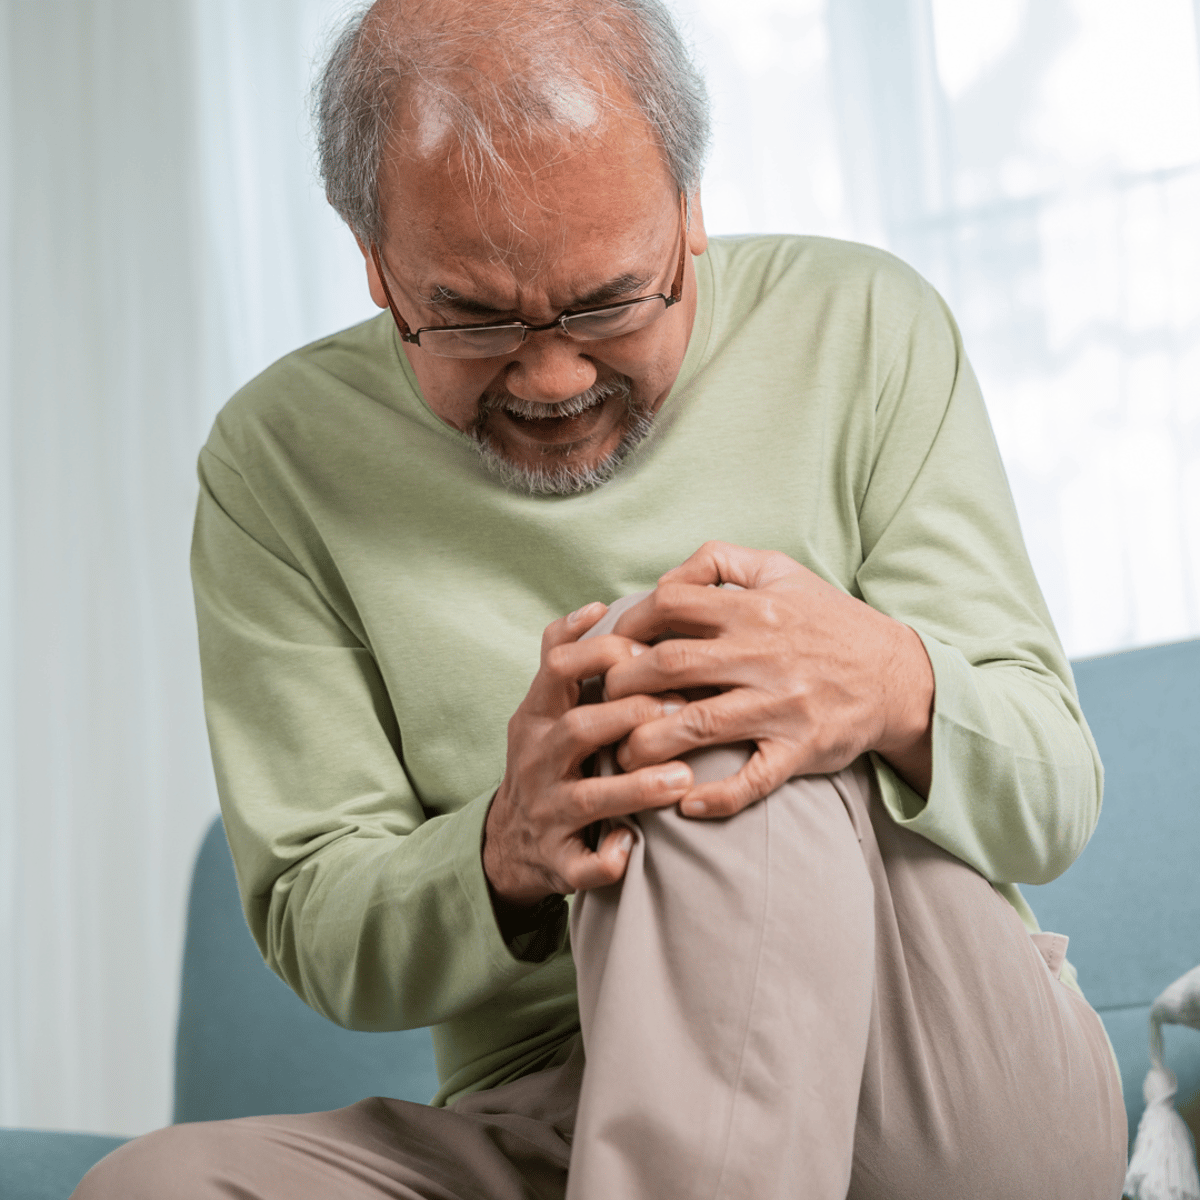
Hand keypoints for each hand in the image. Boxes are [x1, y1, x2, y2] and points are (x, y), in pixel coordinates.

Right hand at [483, 602, 694, 910]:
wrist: (510, 843)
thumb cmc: (546, 759)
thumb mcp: (543, 707)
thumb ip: (564, 656)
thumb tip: (596, 605)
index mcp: (536, 716)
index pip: (559, 667)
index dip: (603, 653)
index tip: (647, 649)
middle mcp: (537, 760)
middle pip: (578, 729)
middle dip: (630, 716)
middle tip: (680, 707)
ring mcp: (546, 812)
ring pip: (588, 799)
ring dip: (636, 788)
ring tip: (682, 778)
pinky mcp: (557, 862)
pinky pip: (584, 866)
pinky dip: (608, 859)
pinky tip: (633, 847)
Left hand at [602, 542, 933, 816]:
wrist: (899, 676)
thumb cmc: (829, 622)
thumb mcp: (782, 571)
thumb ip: (721, 562)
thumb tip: (664, 578)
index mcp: (754, 608)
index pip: (670, 605)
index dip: (628, 624)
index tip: (613, 646)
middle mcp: (764, 655)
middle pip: (670, 665)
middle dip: (623, 685)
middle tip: (605, 702)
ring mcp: (782, 705)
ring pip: (698, 724)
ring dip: (648, 743)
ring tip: (622, 756)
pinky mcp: (800, 749)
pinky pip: (753, 780)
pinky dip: (716, 796)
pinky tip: (684, 803)